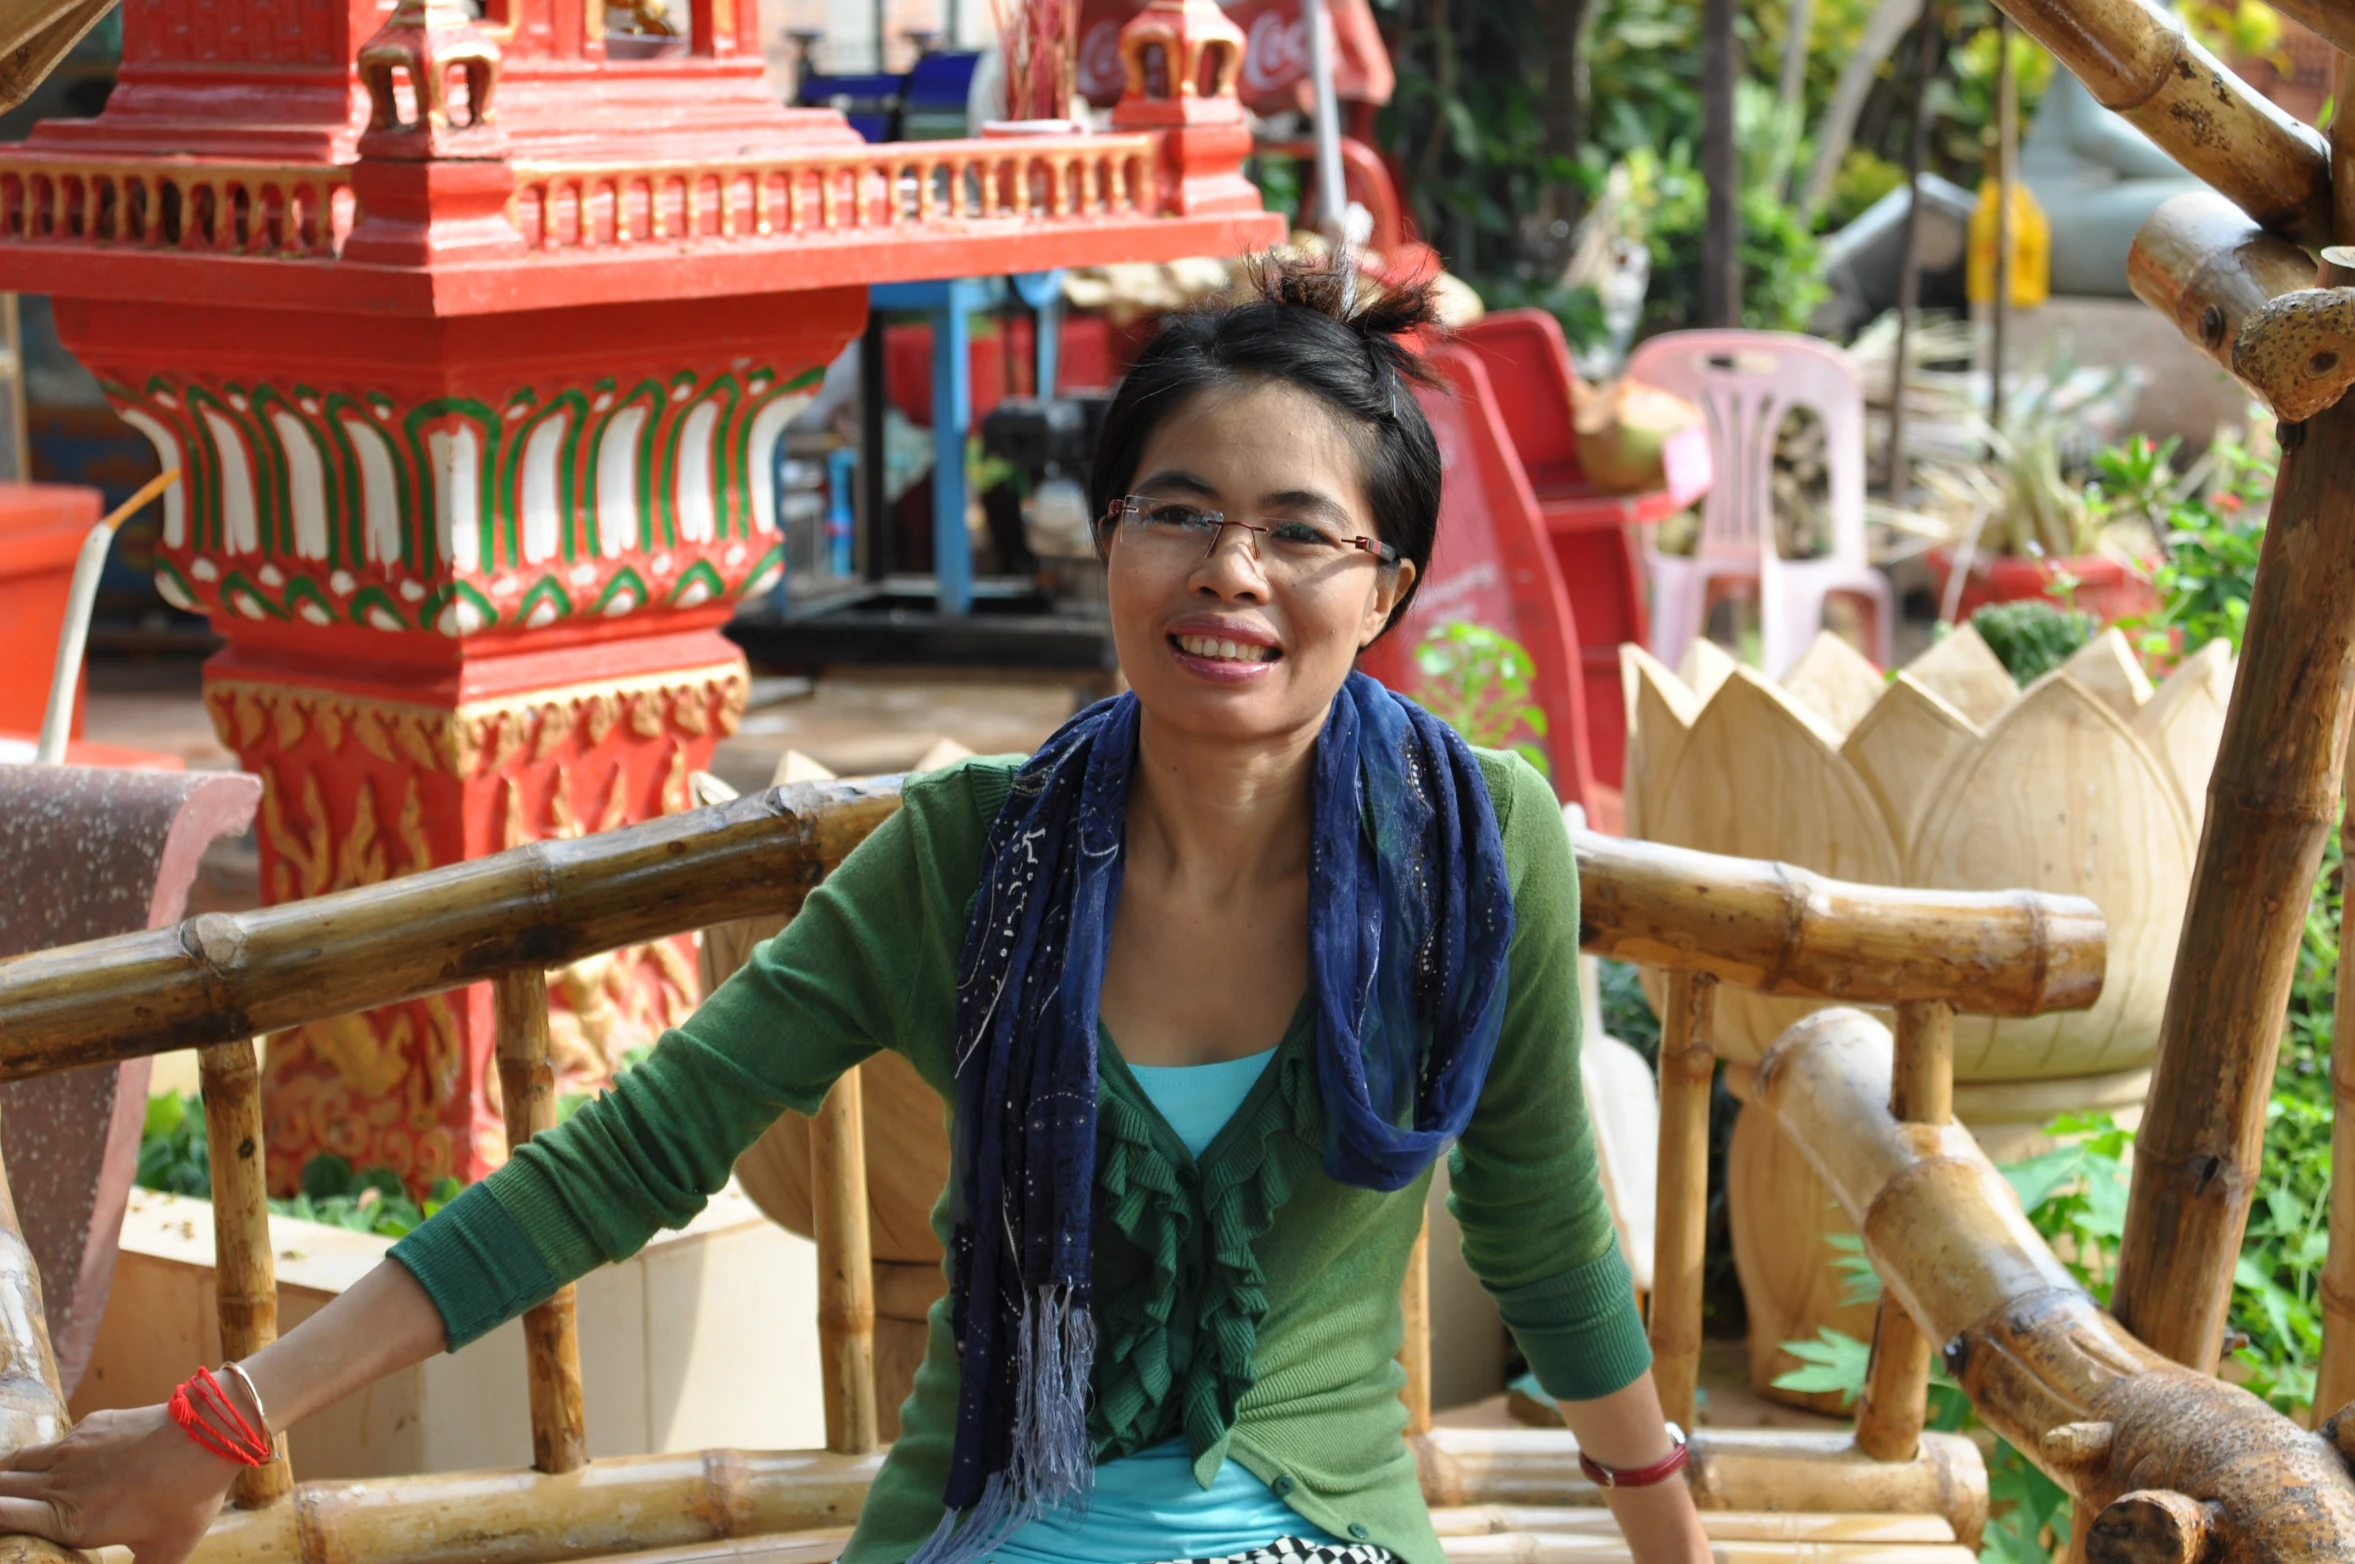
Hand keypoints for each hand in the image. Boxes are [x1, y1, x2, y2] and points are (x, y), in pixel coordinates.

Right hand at [0, 1404, 240, 1563]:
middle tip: (4, 1516)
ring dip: (4, 1480)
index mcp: (71, 1521)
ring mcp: (72, 1451)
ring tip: (7, 1492)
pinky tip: (45, 1470)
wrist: (210, 1433)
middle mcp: (61, 1485)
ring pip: (13, 1464)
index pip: (2, 1518)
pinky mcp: (88, 1427)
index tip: (2, 1533)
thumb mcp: (166, 1553)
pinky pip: (48, 1446)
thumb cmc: (189, 1497)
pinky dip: (35, 1460)